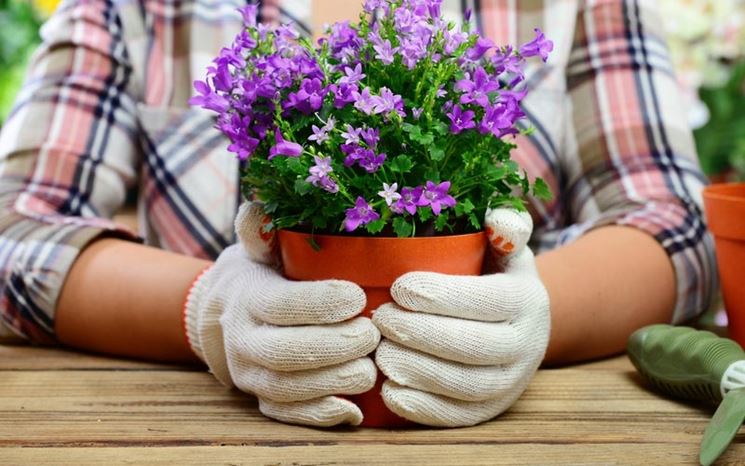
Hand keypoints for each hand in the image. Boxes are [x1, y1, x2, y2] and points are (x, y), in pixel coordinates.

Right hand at [184, 202, 379, 426]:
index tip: (358, 298)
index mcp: (249, 299)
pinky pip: (289, 416)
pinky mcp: (263, 400)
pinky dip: (321, 416)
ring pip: (289, 388)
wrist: (225, 316)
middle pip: (286, 353)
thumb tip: (260, 206)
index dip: (321, 304)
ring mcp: (252, 375)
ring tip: (372, 368)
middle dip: (334, 347)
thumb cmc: (261, 274)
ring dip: (333, 381)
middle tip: (373, 334)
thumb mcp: (258, 247)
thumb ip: (260, 229)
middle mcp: (244, 341)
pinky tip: (354, 410)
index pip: (282, 305)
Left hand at [372, 208, 549, 426]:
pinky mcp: (490, 410)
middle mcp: (526, 345)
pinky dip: (423, 409)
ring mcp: (510, 383)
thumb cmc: (496, 276)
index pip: (486, 300)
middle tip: (379, 320)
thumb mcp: (507, 248)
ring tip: (380, 355)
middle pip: (474, 346)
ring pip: (466, 385)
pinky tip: (390, 393)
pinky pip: (459, 416)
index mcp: (526, 300)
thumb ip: (504, 228)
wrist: (520, 326)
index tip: (398, 288)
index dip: (441, 296)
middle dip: (421, 334)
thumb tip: (497, 220)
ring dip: (419, 372)